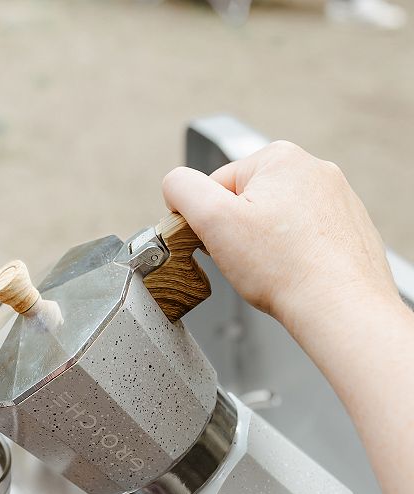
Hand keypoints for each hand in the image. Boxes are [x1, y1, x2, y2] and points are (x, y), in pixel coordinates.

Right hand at [162, 141, 399, 342]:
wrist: (340, 305)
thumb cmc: (284, 267)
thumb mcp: (212, 220)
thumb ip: (182, 190)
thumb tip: (174, 185)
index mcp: (279, 158)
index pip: (216, 186)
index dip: (208, 220)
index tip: (218, 246)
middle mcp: (314, 170)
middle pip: (247, 202)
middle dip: (239, 233)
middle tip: (247, 261)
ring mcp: (337, 199)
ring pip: (276, 222)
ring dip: (267, 246)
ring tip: (273, 270)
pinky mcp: (348, 228)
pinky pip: (304, 238)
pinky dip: (294, 256)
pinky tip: (294, 274)